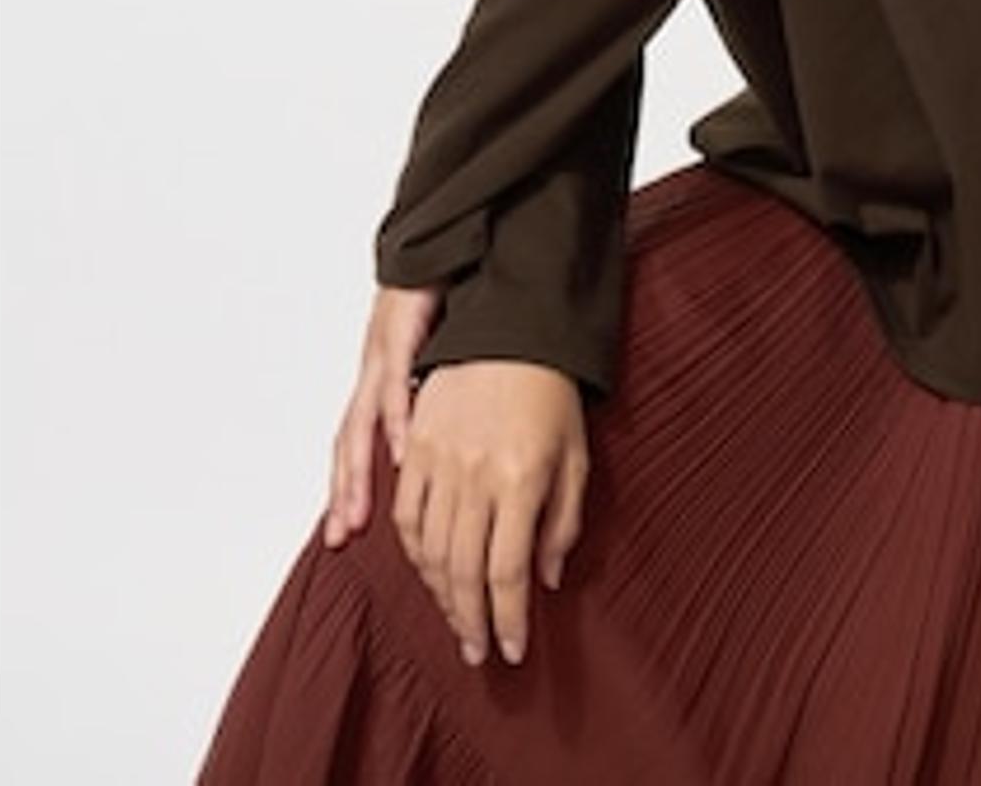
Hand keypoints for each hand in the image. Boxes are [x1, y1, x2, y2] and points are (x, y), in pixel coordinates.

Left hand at [323, 284, 441, 548]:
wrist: (447, 238)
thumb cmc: (447, 295)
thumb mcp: (442, 353)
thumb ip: (439, 396)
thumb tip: (444, 440)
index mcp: (383, 378)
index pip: (358, 443)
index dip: (349, 487)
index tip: (345, 532)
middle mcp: (375, 372)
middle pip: (350, 442)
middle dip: (345, 492)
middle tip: (342, 536)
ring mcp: (383, 353)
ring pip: (363, 422)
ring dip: (358, 470)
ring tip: (359, 511)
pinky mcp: (400, 330)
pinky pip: (397, 383)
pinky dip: (399, 419)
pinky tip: (404, 451)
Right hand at [393, 358, 589, 668]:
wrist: (512, 329)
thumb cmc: (551, 392)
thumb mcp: (576, 458)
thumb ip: (563, 523)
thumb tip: (546, 580)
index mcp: (521, 479)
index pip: (507, 572)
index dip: (507, 619)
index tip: (512, 649)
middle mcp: (475, 474)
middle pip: (464, 570)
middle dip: (471, 620)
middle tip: (476, 651)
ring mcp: (440, 459)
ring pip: (430, 549)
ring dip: (441, 593)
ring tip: (456, 618)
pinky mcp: (416, 445)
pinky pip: (405, 513)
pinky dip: (413, 551)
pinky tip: (428, 570)